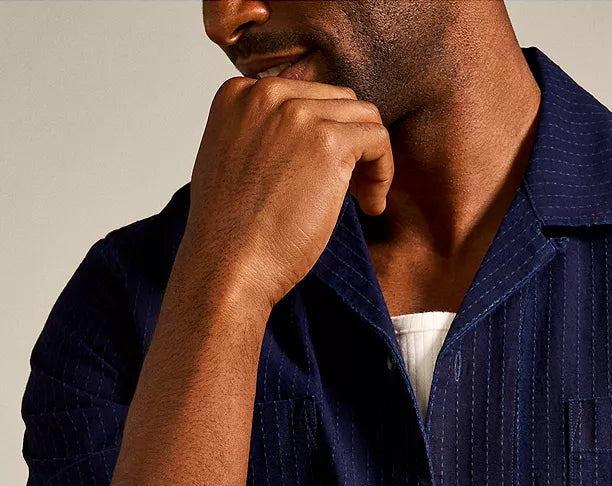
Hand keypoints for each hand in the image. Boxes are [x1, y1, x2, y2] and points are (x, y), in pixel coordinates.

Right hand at [176, 73, 394, 318]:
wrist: (228, 265)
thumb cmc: (233, 232)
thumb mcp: (236, 162)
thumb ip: (264, 136)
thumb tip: (309, 139)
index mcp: (240, 94)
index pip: (305, 95)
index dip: (325, 134)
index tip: (326, 174)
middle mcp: (265, 93)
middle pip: (337, 102)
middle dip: (351, 144)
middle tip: (351, 191)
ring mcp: (297, 114)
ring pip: (363, 117)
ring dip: (371, 159)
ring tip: (362, 200)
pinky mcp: (328, 142)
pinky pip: (378, 139)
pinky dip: (383, 172)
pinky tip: (370, 206)